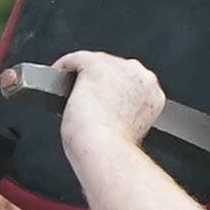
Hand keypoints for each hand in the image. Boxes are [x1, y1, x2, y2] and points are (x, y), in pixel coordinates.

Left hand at [44, 49, 170, 183]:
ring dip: (82, 75)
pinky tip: (56, 76)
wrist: (106, 151)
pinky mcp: (95, 66)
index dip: (113, 93)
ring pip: (96, 63)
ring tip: (70, 92)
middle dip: (100, 82)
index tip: (101, 103)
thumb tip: (108, 113)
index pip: (131, 85)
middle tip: (83, 98)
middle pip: (115, 70)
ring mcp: (119, 69)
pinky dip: (64, 66)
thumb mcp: (129, 132)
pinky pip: (76, 59)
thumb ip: (124, 115)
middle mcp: (142, 77)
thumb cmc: (114, 151)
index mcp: (153, 95)